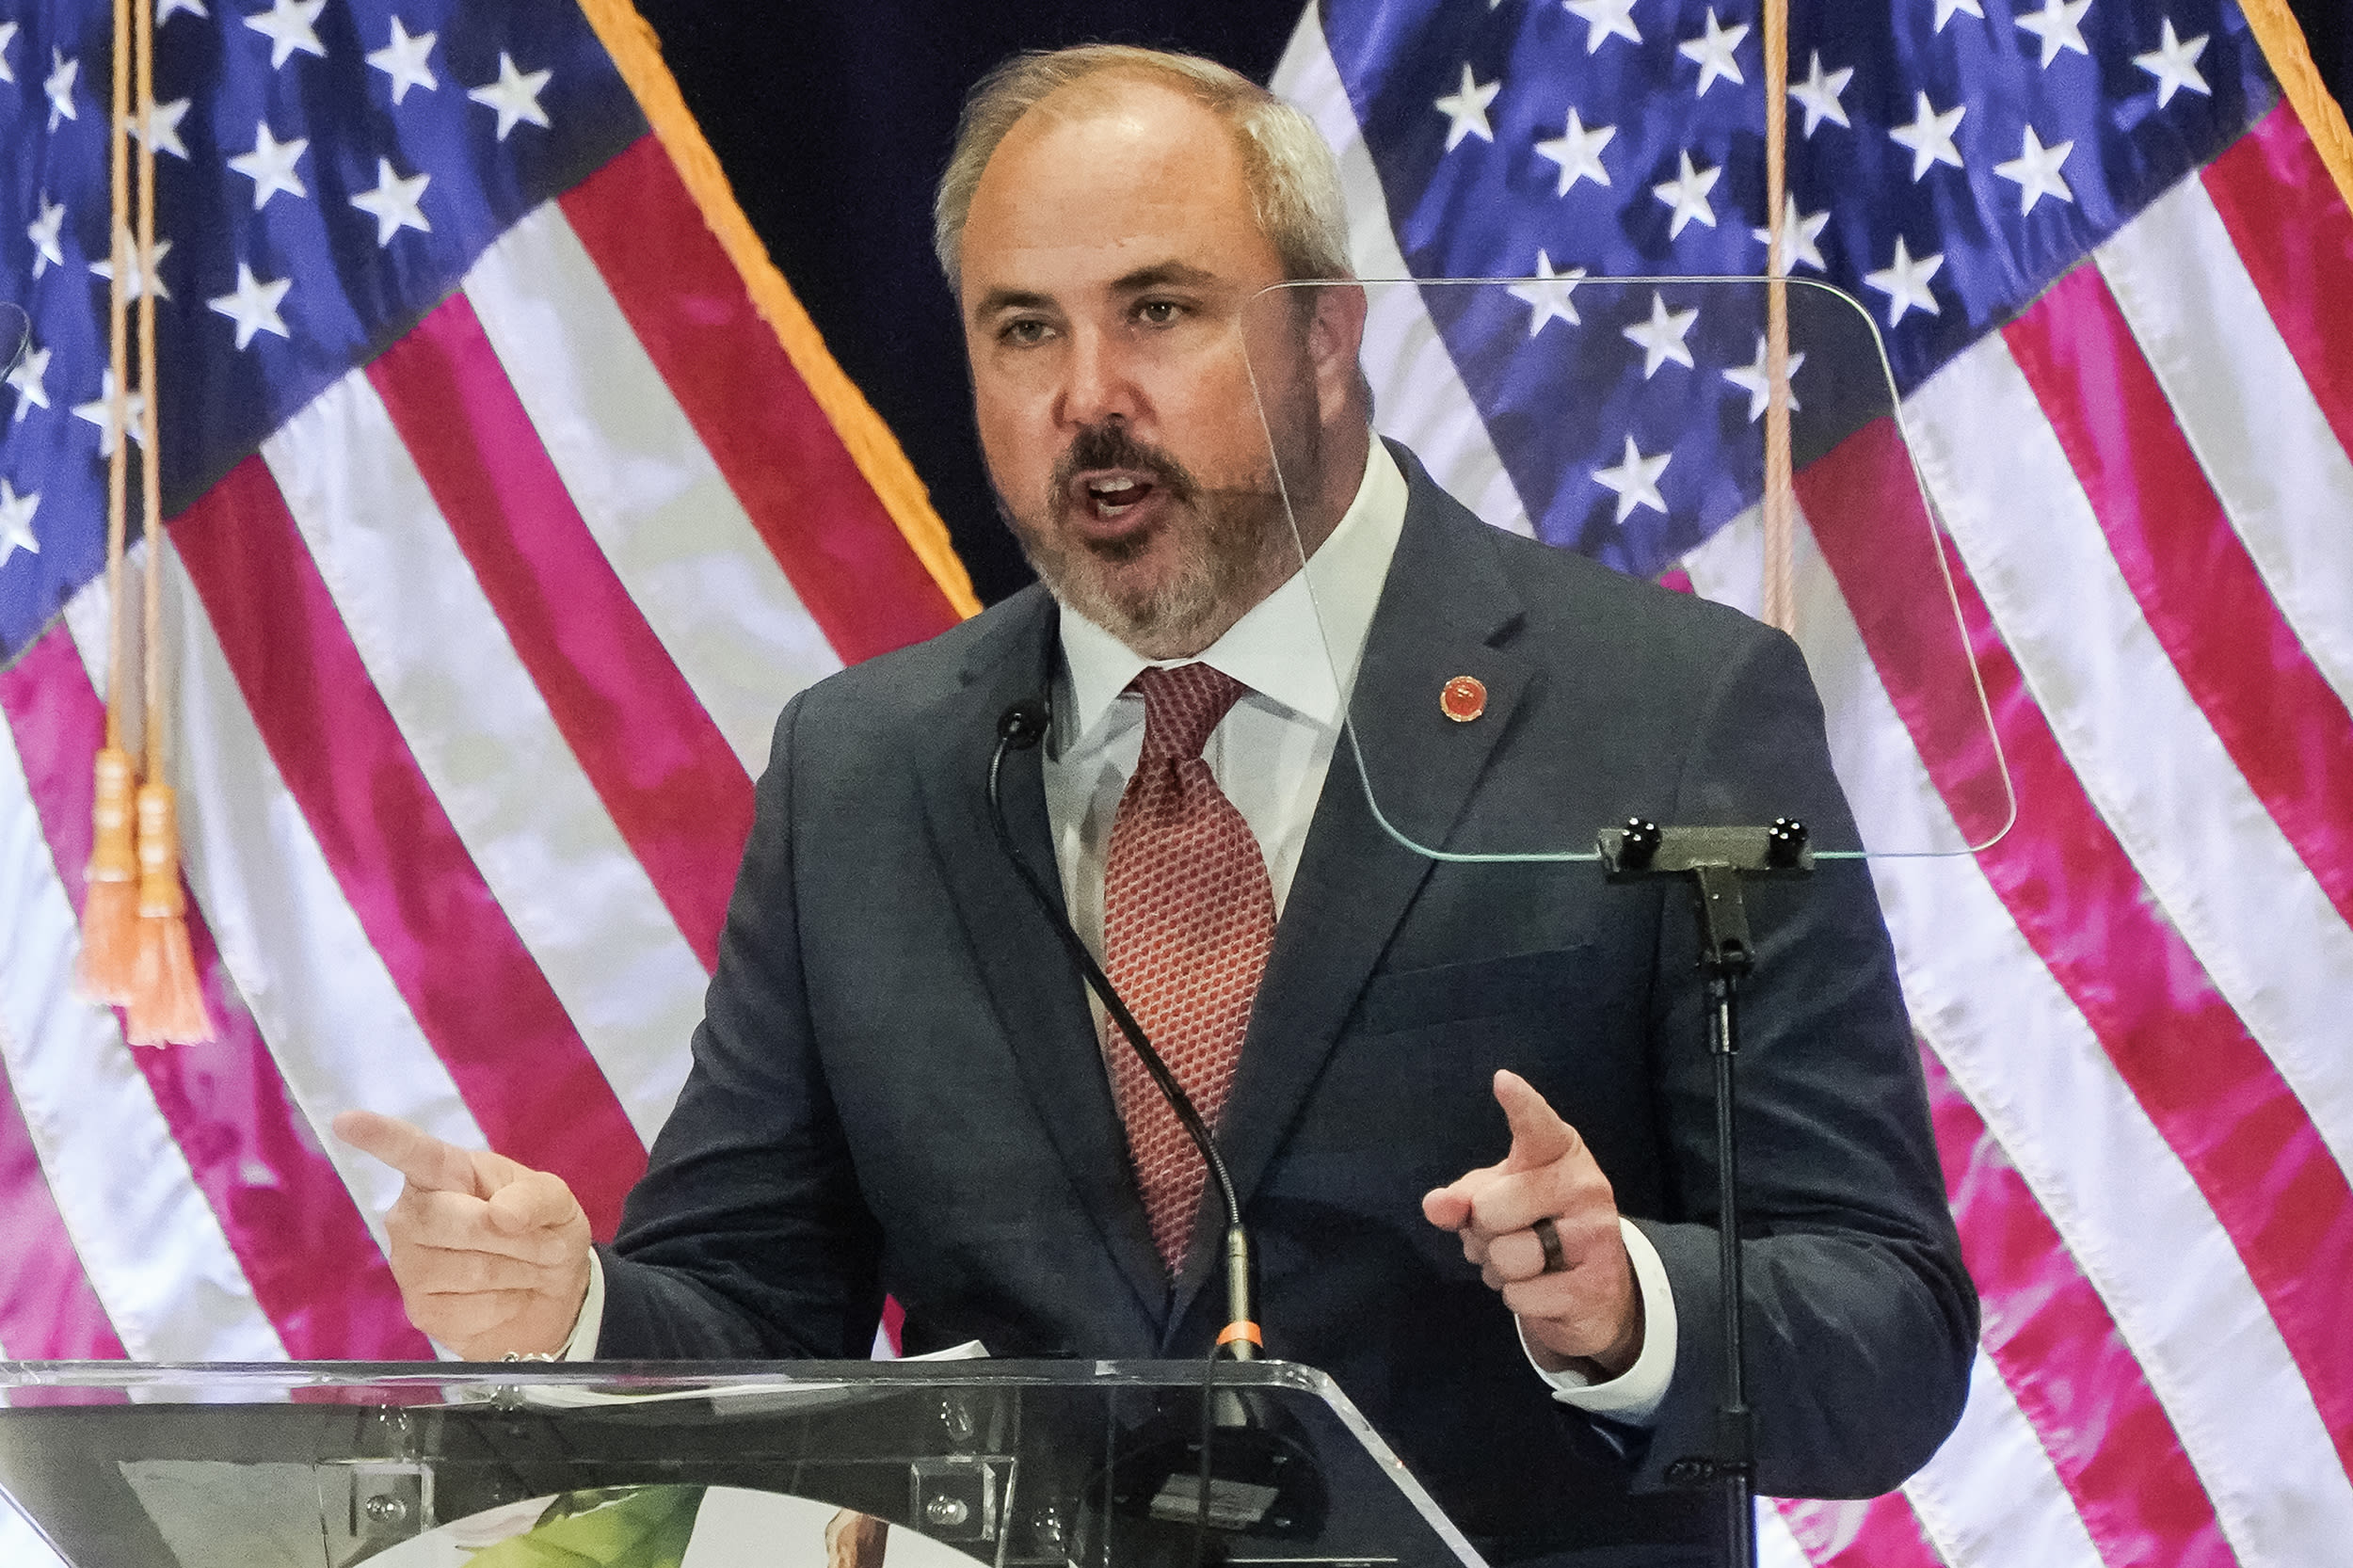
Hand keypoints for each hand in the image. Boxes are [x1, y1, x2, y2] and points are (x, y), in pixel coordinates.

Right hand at [334, 1109, 593, 1360]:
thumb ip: (535, 1197)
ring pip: (465, 1268)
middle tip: (539, 1241)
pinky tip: (507, 1294)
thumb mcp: (556, 1201)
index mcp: (445, 1173)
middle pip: (445, 1220)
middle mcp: (413, 1214)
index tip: (345, 1120)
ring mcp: (410, 1264)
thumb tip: (500, 1215)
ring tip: (525, 1266)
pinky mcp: (420, 1309)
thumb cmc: (543, 1229)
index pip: (410, 1152)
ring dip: (515, 1269)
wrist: (554, 1292)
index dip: (380, 1137)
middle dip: (507, 1235)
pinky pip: (470, 1306)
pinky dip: (506, 1301)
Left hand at [1423, 1070, 1642, 1377]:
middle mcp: (1586, 1185)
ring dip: (1500, 1270)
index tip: (1502, 1081)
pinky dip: (1519, 1299)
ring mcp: (1597, 1235)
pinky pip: (1522, 1296)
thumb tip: (1436, 1205)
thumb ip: (1461, 1199)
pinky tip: (1544, 1290)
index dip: (1520, 1106)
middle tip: (1511, 1233)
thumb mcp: (1494, 1200)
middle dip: (1484, 1232)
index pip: (1537, 1126)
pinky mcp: (1599, 1285)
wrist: (1594, 1289)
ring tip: (1527, 1264)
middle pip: (1491, 1208)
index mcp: (1558, 1151)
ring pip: (1507, 1256)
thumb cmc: (1534, 1225)